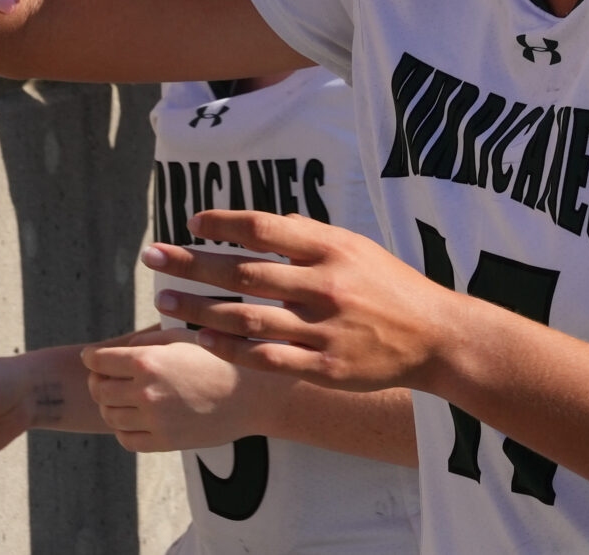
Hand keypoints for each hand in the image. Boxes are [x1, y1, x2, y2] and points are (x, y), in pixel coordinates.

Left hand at [83, 327, 289, 452]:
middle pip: (98, 389)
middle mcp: (147, 391)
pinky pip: (126, 439)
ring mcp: (156, 420)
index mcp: (147, 361)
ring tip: (122, 397)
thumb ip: (142, 342)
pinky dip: (123, 429)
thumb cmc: (216, 358)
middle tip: (105, 377)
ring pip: (109, 415)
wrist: (251, 395)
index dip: (91, 357)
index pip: (97, 361)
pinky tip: (135, 418)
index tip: (93, 357)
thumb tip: (113, 351)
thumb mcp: (178, 338)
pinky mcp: (166, 442)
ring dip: (109, 405)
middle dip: (97, 381)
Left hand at [145, 210, 457, 391]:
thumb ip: (305, 235)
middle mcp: (323, 286)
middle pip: (243, 273)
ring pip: (246, 319)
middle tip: (151, 258)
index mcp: (329, 249)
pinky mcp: (325, 367)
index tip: (190, 223)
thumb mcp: (353, 245)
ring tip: (163, 303)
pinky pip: (266, 358)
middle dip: (190, 264)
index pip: (263, 228)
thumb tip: (253, 225)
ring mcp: (323, 329)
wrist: (437, 337)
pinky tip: (200, 340)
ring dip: (198, 310)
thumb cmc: (388, 285)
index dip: (222, 223)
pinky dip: (230, 349)